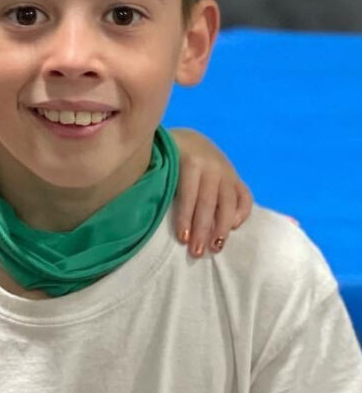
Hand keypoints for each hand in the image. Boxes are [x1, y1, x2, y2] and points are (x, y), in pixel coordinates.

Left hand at [171, 128, 251, 257]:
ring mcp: (227, 172)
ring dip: (223, 228)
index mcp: (191, 162)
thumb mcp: (163, 163)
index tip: (183, 239)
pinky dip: (242, 213)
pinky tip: (233, 228)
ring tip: (216, 247)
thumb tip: (147, 210)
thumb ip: (161, 182)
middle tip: (196, 252)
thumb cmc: (169, 157)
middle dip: (203, 230)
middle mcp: (213, 167)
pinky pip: (245, 197)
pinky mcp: (237, 177)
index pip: (189, 195)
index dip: (185, 218)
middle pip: (209, 203)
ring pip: (229, 203)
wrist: (191, 139)